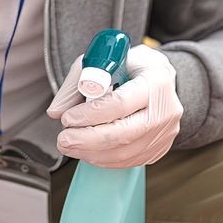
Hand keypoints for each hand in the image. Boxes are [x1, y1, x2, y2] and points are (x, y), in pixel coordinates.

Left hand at [47, 43, 182, 167]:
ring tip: (69, 146)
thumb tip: (56, 111)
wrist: (160, 80)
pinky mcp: (159, 148)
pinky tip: (87, 151)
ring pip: (125, 153)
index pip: (121, 103)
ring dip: (91, 153)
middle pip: (124, 133)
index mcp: (156, 80)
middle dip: (87, 139)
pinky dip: (103, 159)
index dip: (91, 114)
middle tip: (63, 139)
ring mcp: (165, 132)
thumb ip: (77, 82)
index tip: (68, 118)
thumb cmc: (132, 68)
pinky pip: (128, 161)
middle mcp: (166, 109)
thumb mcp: (104, 61)